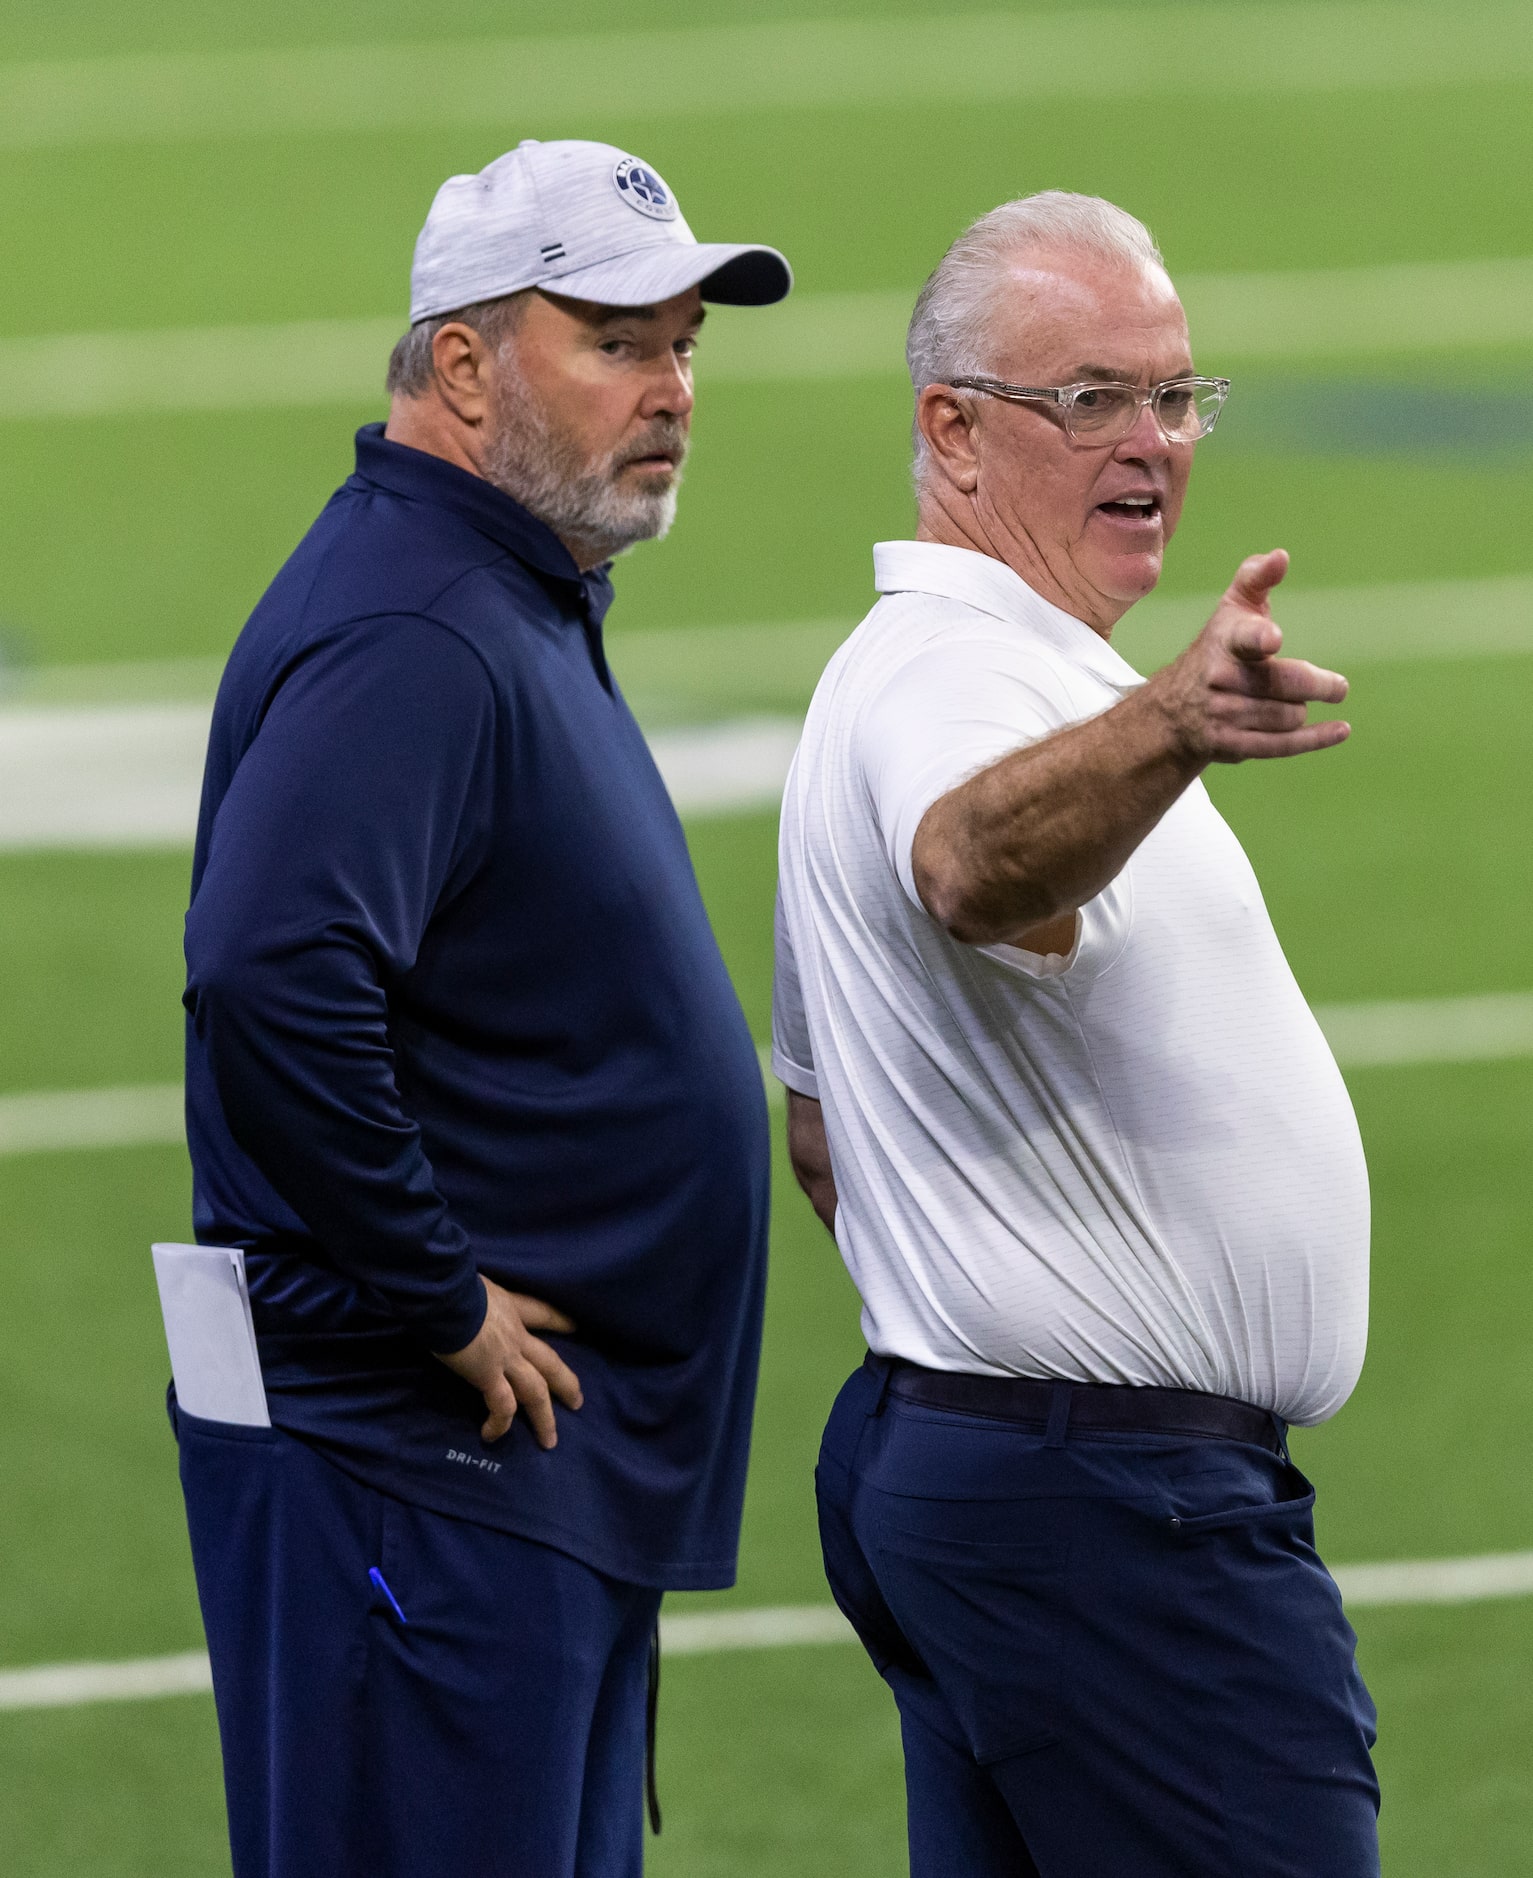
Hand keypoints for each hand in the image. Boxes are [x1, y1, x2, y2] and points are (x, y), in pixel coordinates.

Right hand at [433, 1276, 582, 1447]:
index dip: (559, 1321)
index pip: (541, 1312)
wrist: (446, 1295)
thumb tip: (461, 1295)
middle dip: (565, 1383)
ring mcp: (506, 1357)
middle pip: (549, 1362)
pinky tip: (491, 1436)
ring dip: (544, 1417)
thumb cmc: (453, 1284)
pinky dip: (499, 1423)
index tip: (574, 1327)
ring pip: (535, 1392)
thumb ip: (474, 1295)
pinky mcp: (488, 1376)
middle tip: (578, 1401)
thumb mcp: (473, 1284)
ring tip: (549, 1439)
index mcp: (510, 1308)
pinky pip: (501, 1406)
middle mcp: (516, 1335)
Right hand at [1150, 550, 1350, 764]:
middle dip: (1319, 685)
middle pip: (1287, 684)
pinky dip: (1316, 738)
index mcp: (1225, 640)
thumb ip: (1256, 578)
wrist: (1172, 711)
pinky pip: (1283, 745)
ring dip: (1300, 708)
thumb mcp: (1231, 610)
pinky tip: (1341, 730)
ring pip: (1289, 715)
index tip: (1273, 639)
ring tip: (1290, 701)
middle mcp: (1220, 679)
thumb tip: (1281, 556)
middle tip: (1337, 686)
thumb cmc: (1218, 649)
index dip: (1259, 637)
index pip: (1244, 638)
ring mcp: (1224, 714)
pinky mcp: (1231, 745)